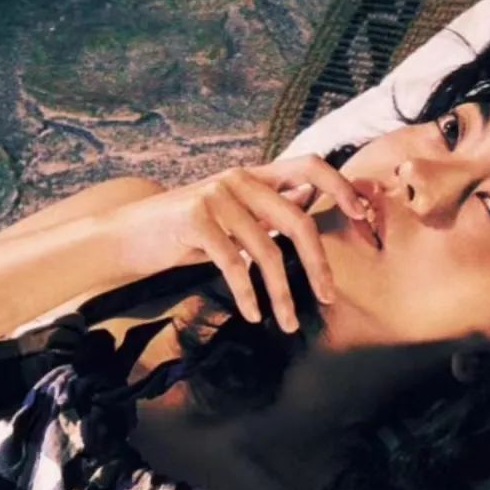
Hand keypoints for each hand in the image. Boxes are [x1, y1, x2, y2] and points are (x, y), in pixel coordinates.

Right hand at [103, 156, 366, 331]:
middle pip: (297, 219)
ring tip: (286, 324)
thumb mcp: (233, 215)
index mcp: (254, 175)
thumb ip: (268, 209)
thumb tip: (310, 203)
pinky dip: (248, 295)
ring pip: (267, 251)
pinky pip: (234, 265)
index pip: (310, 165)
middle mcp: (239, 178)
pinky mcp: (195, 218)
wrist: (128, 234)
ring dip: (281, 294)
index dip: (341, 187)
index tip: (362, 216)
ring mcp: (217, 195)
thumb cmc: (187, 231)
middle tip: (327, 297)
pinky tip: (253, 315)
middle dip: (318, 263)